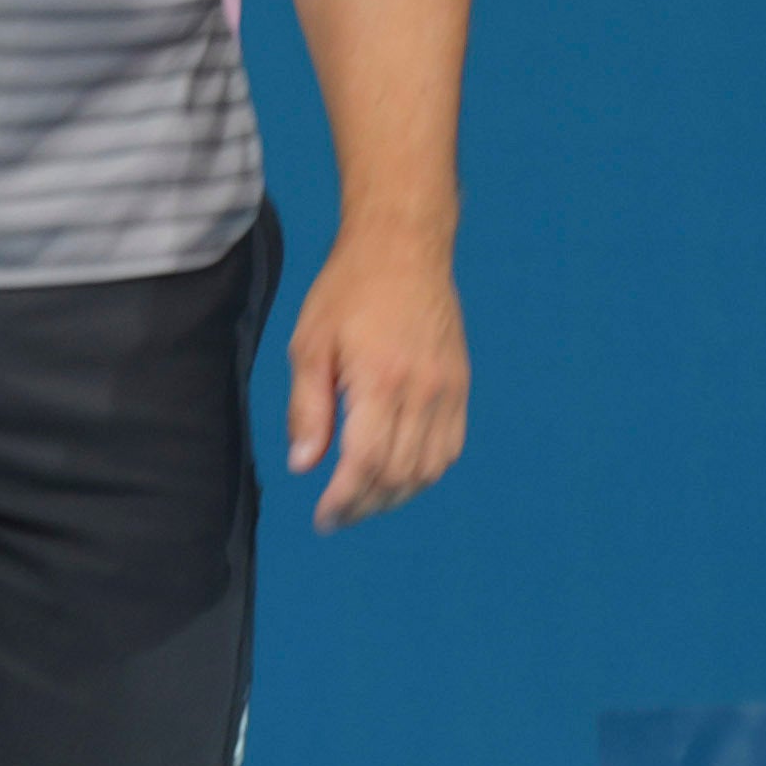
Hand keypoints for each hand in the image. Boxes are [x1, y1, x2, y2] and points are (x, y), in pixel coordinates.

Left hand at [281, 228, 470, 530]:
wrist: (404, 247)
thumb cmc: (349, 289)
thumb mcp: (310, 344)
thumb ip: (307, 410)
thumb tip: (305, 466)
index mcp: (380, 379)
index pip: (366, 463)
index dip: (344, 501)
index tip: (324, 518)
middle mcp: (422, 389)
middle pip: (399, 475)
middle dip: (365, 505)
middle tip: (337, 514)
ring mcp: (447, 388)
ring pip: (429, 469)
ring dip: (395, 495)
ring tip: (364, 499)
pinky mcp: (460, 384)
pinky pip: (450, 448)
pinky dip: (424, 473)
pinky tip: (398, 475)